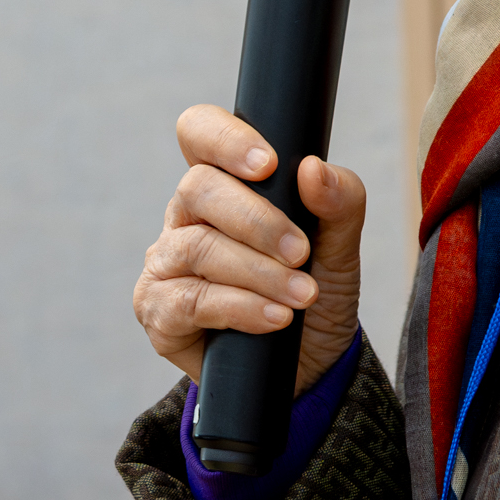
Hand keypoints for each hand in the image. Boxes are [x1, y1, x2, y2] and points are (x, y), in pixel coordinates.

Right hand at [133, 104, 365, 393]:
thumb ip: (340, 202)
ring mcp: (166, 265)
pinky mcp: (159, 314)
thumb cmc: (313, 291)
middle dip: (257, 220)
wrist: (307, 367)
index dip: (224, 138)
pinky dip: (239, 307)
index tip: (268, 164)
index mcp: (222, 184)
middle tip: (301, 251)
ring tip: (302, 295)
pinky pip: (189, 301)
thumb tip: (314, 170)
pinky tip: (275, 318)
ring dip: (257, 271)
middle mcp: (185, 217)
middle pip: (199, 189)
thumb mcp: (340, 247)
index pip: (199, 132)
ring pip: (197, 247)